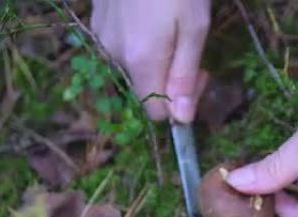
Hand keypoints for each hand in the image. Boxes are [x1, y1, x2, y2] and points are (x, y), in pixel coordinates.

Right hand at [90, 0, 210, 121]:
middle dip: (172, 78)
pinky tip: (151, 16)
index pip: (155, 112)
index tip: (201, 74)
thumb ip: (186, 74)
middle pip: (145, 88)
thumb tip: (182, 119)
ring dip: (156, 58)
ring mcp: (100, 35)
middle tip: (193, 46)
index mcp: (140, 61)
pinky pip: (121, 45)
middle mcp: (113, 54)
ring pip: (133, 66)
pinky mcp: (96, 18)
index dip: (180, 103)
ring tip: (173, 26)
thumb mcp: (195, 26)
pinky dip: (140, 40)